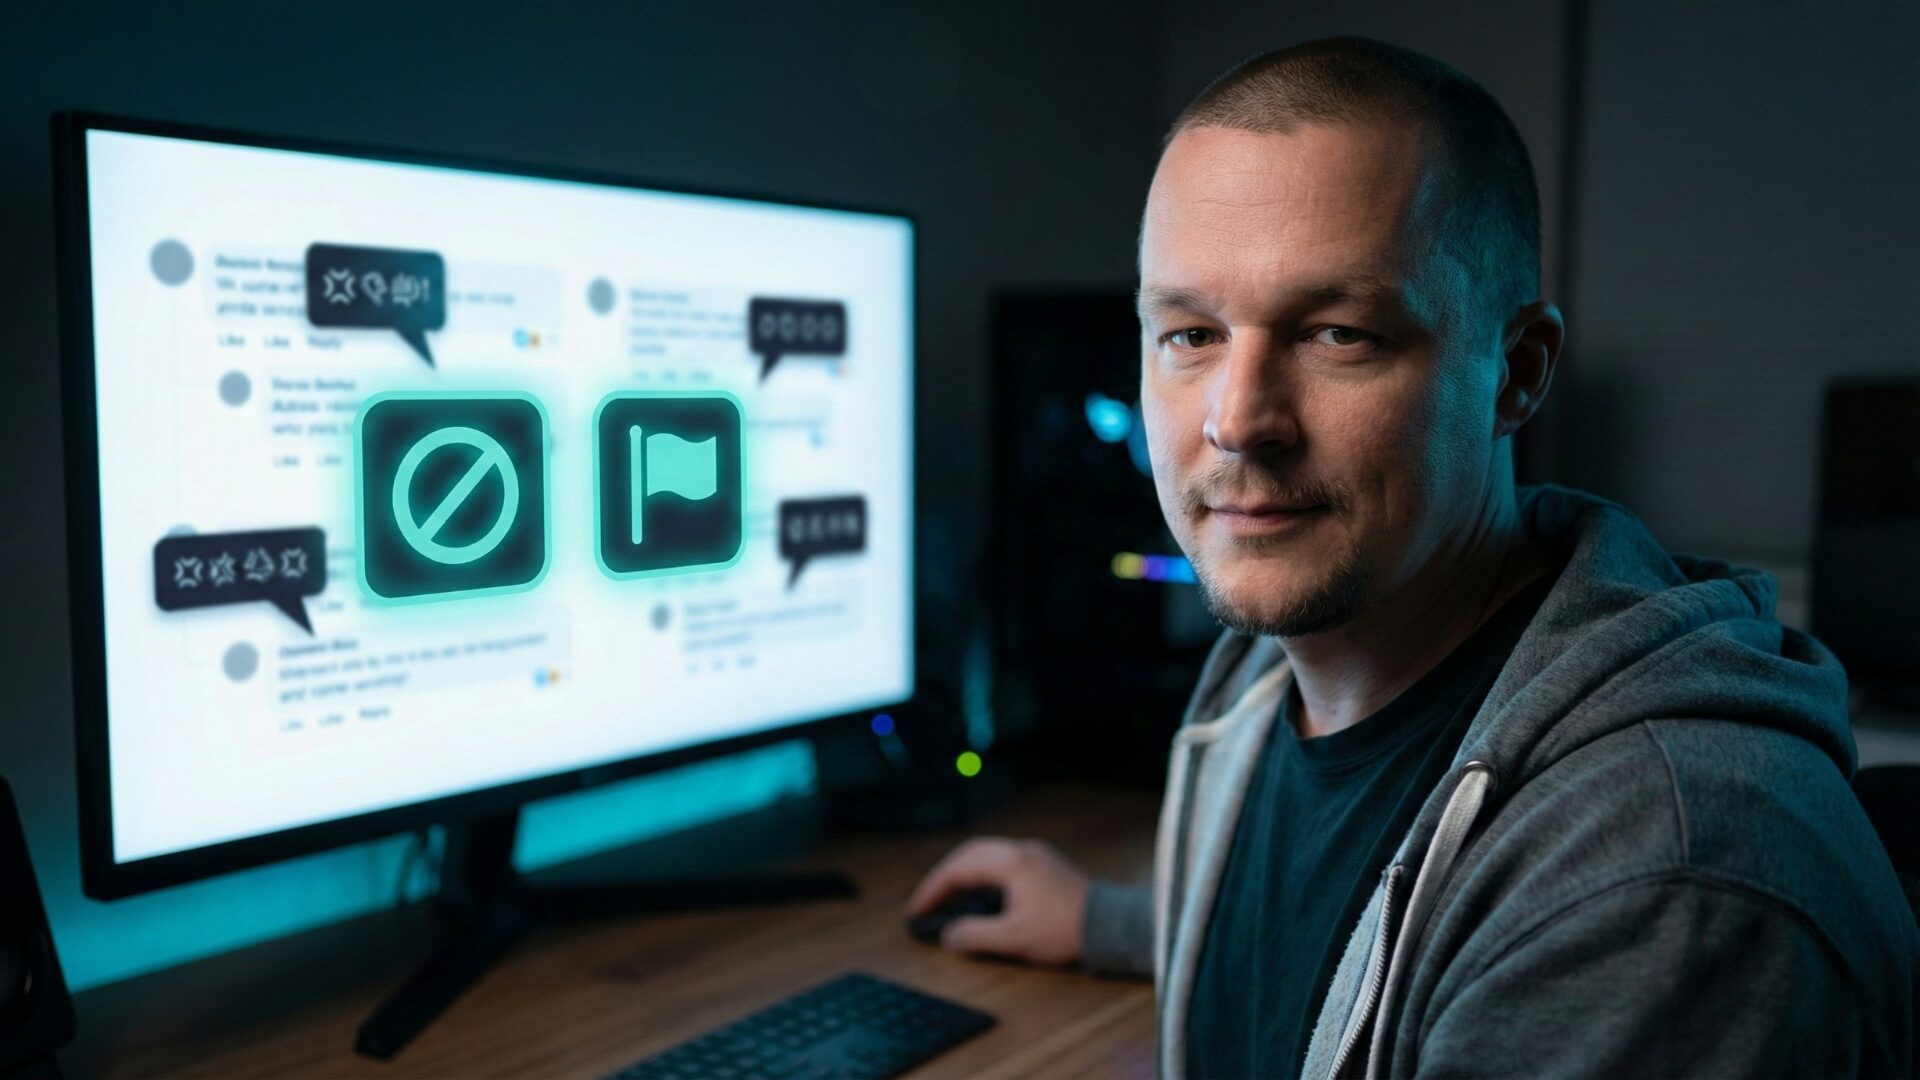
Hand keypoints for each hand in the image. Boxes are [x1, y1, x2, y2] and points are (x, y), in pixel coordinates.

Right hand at [905, 837, 1090, 964]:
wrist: (1109, 925)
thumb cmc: (1065, 929)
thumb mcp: (1015, 938)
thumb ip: (976, 936)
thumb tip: (948, 935)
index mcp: (1013, 862)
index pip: (960, 867)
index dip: (934, 888)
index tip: (918, 908)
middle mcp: (1022, 850)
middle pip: (970, 853)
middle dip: (944, 877)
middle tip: (927, 902)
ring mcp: (1035, 854)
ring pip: (986, 855)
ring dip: (963, 874)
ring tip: (947, 899)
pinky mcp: (1043, 864)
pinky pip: (1002, 862)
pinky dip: (982, 875)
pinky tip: (978, 895)